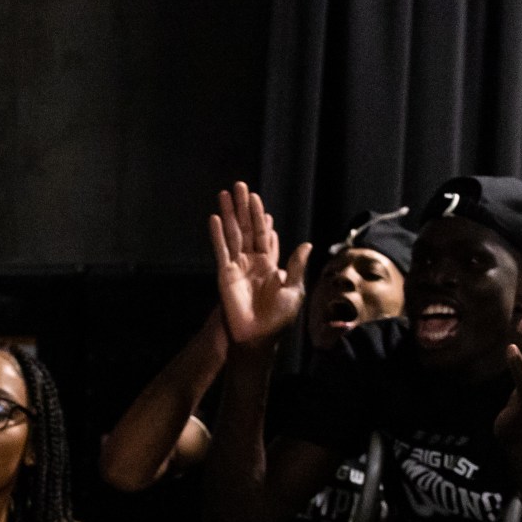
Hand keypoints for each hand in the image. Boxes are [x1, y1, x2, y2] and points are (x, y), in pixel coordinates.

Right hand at [210, 183, 309, 350]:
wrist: (258, 336)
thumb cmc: (278, 317)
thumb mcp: (294, 289)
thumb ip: (296, 265)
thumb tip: (307, 244)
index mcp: (270, 264)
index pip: (264, 235)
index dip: (261, 218)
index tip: (258, 201)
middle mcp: (252, 261)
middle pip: (246, 228)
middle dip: (243, 207)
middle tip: (240, 186)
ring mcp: (237, 266)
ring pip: (233, 233)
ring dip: (229, 213)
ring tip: (225, 193)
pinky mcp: (225, 273)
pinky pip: (221, 249)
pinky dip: (218, 234)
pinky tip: (215, 218)